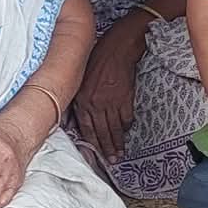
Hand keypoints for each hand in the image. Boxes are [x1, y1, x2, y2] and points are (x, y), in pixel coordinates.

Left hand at [72, 17, 148, 162]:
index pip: (86, 127)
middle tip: (111, 161)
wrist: (118, 46)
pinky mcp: (125, 98)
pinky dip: (126, 126)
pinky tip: (126, 131)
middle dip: (106, 148)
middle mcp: (95, 103)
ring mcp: (110, 102)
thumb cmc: (98, 57)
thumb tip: (81, 117)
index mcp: (82, 99)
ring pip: (114, 128)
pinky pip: (126, 118)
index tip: (96, 153)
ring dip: (117, 143)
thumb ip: (81, 98)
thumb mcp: (82, 78)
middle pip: (101, 132)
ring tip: (120, 154)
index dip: (92, 142)